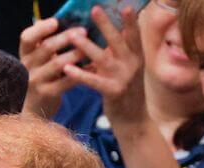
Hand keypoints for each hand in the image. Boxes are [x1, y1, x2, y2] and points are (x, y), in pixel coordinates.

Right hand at [18, 16, 87, 118]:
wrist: (34, 109)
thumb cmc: (41, 77)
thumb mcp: (37, 60)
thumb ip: (43, 43)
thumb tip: (52, 21)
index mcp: (25, 55)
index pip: (26, 38)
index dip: (40, 29)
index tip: (56, 22)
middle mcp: (27, 67)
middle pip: (46, 48)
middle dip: (66, 38)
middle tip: (84, 31)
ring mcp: (36, 82)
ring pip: (57, 64)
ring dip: (75, 55)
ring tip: (89, 49)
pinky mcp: (47, 94)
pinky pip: (66, 82)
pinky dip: (80, 74)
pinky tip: (92, 68)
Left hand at [62, 6, 148, 127]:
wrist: (134, 120)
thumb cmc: (127, 91)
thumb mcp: (128, 69)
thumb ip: (120, 52)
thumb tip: (113, 31)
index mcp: (136, 57)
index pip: (134, 34)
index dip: (130, 20)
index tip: (124, 5)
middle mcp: (132, 65)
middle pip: (117, 41)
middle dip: (106, 25)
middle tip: (95, 9)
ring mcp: (123, 78)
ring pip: (103, 58)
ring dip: (87, 46)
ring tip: (73, 35)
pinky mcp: (113, 92)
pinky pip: (93, 81)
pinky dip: (80, 74)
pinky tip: (67, 69)